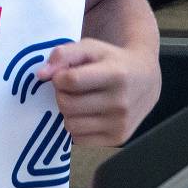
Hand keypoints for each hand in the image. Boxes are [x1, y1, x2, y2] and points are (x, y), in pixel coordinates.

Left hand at [34, 38, 159, 145]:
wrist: (146, 80)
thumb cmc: (114, 61)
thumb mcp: (91, 48)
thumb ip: (64, 54)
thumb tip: (40, 74)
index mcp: (116, 75)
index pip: (71, 81)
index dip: (59, 77)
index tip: (64, 74)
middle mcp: (120, 102)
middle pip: (67, 104)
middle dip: (62, 94)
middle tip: (71, 87)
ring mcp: (120, 124)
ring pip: (70, 125)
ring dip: (68, 112)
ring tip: (80, 100)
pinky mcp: (118, 139)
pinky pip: (79, 139)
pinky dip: (77, 126)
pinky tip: (88, 114)